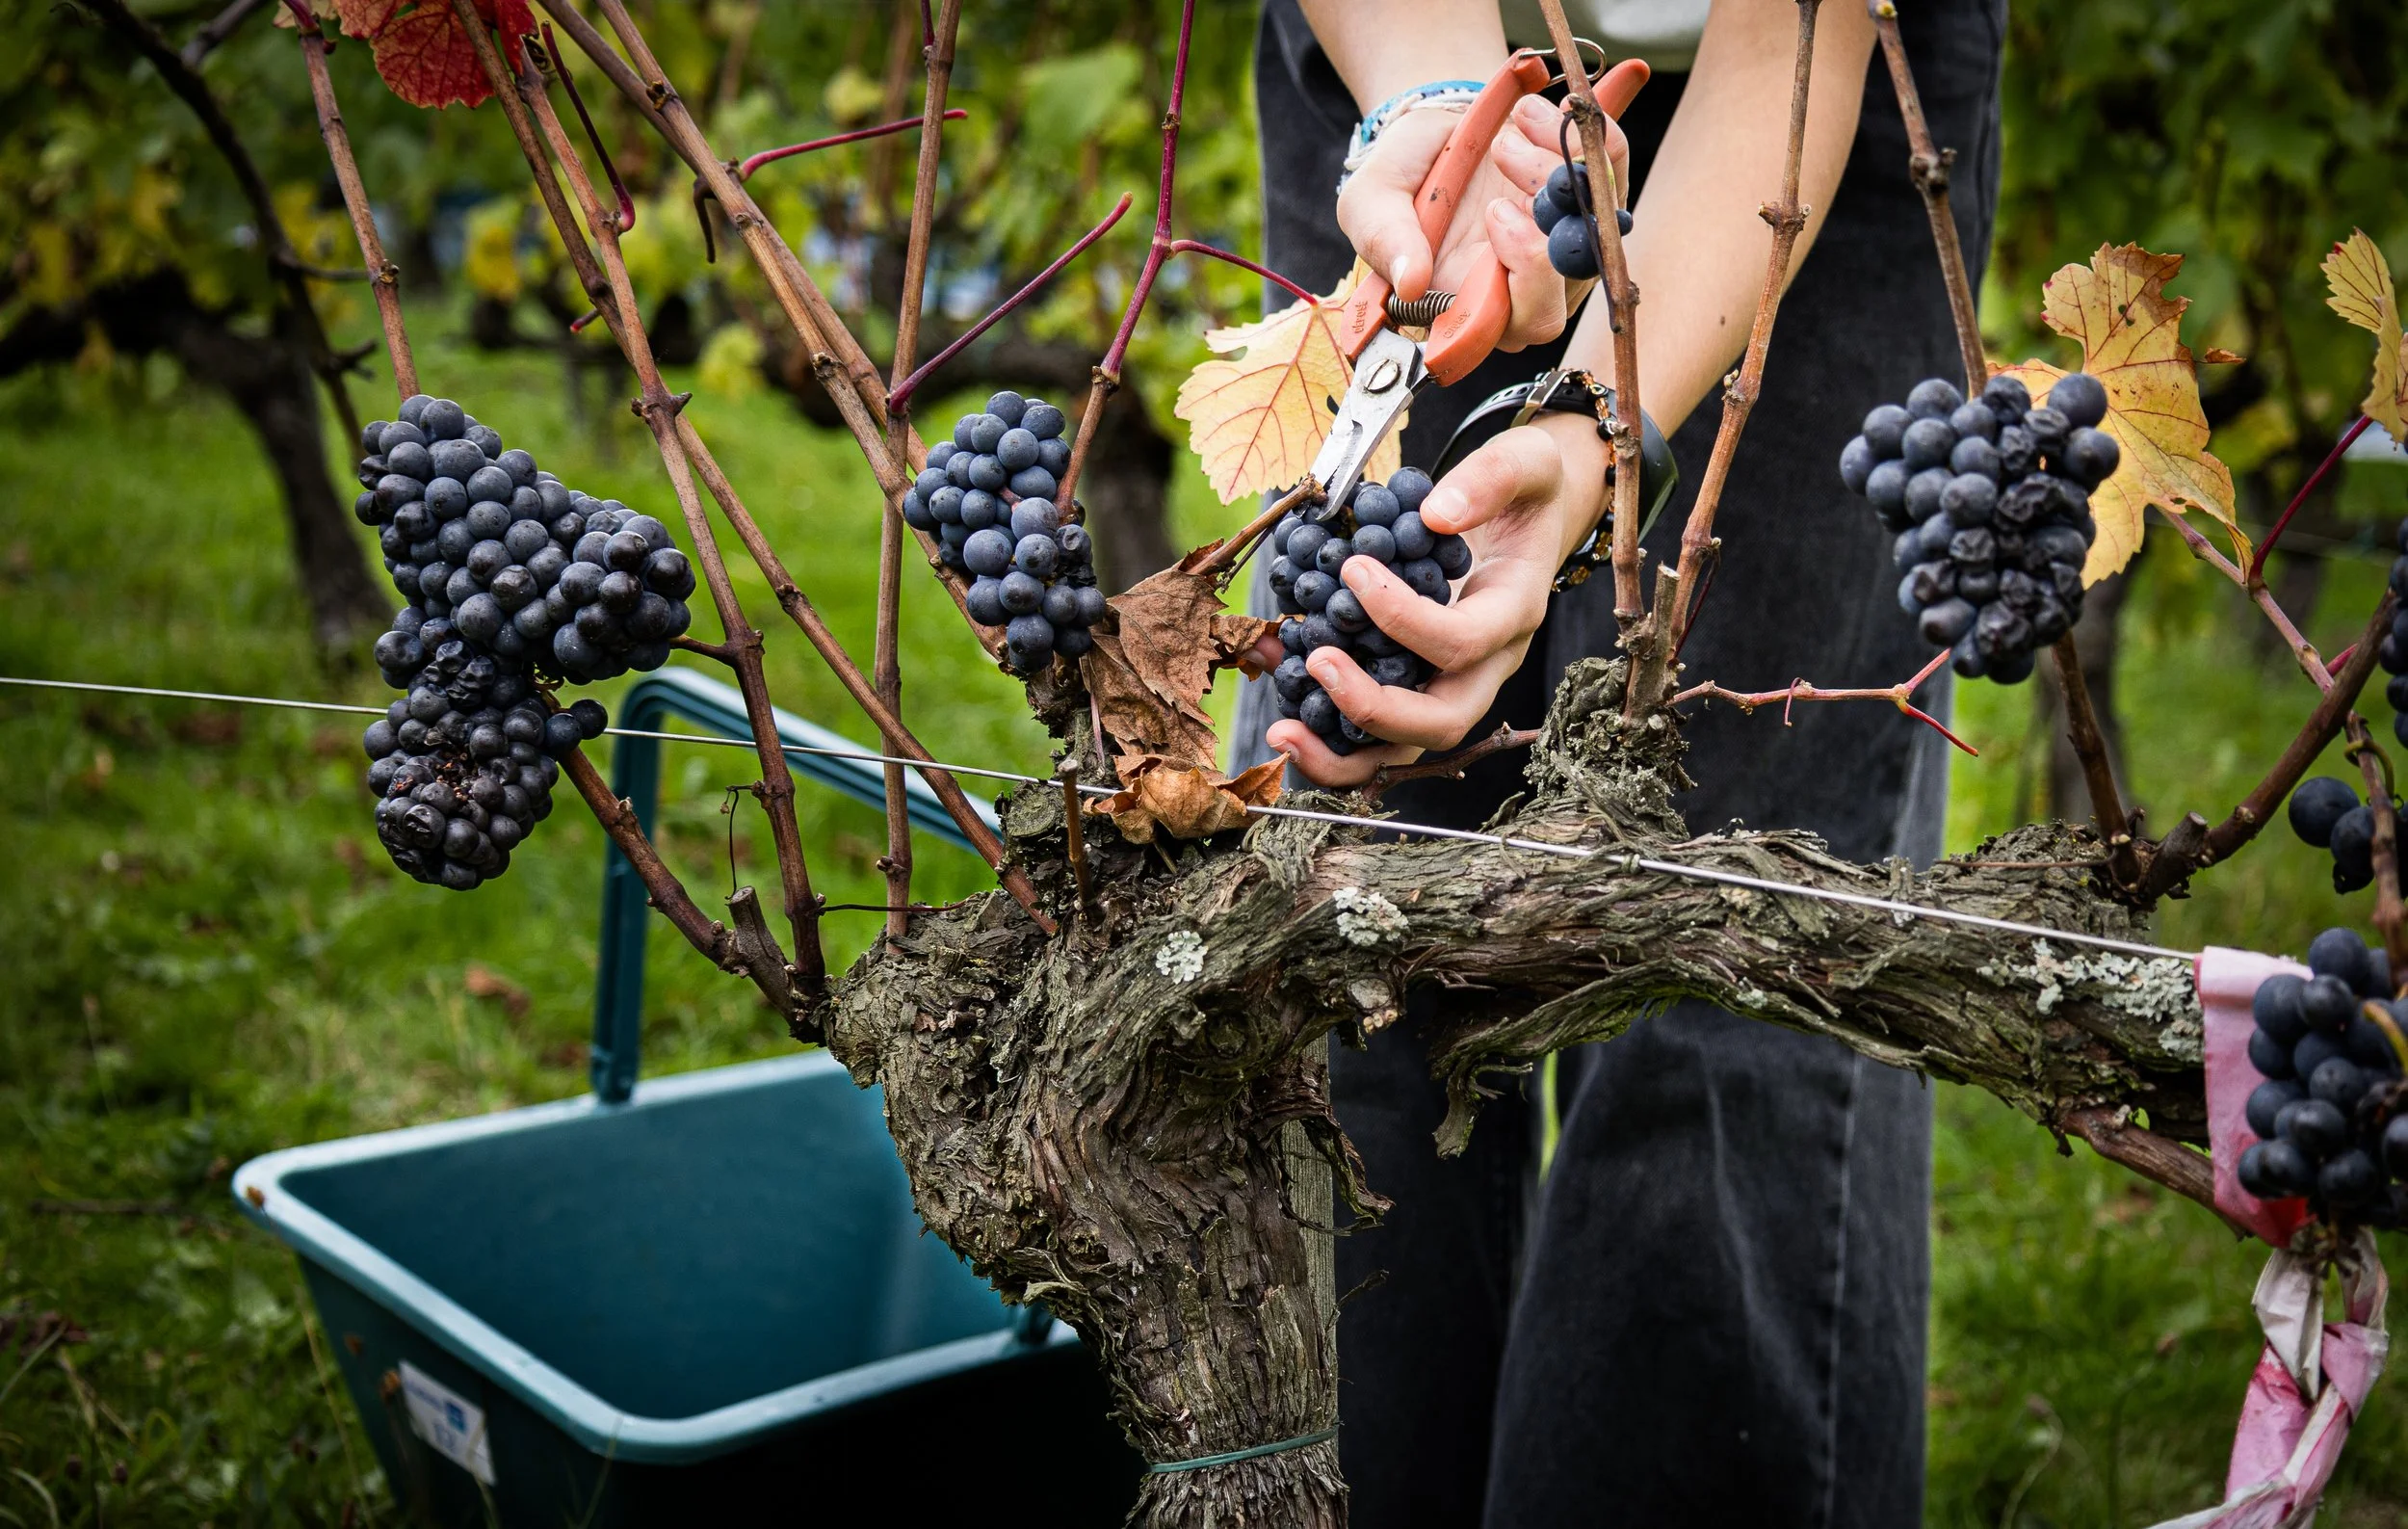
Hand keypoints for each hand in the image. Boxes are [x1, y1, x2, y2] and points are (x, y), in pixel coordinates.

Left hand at [1264, 417, 1606, 784]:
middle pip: (1441, 721)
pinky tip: (1278, 685)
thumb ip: (1490, 479)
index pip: (1463, 642)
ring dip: (1341, 753)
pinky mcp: (1417, 690)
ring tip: (1281, 730)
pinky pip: (1372, 734)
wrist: (1527, 521)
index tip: (1354, 571)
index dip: (1405, 619)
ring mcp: (1451, 686)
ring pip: (1404, 751)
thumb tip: (1437, 513)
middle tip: (1317, 661)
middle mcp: (1486, 666)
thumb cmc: (1524, 492)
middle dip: (1374, 707)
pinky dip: (1324, 730)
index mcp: (1512, 613)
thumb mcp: (1526, 461)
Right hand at [1337, 95, 1630, 353]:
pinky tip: (1545, 110)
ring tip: (1515, 120)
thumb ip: (1387, 242)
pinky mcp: (1591, 194)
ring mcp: (1568, 240)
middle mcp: (1533, 283)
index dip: (1528, 278)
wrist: (1433, 130)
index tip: (1496, 216)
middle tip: (1504, 154)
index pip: (1526, 321)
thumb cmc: (1402, 179)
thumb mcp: (1373, 203)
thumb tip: (1412, 283)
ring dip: (1558, 158)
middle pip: (1574, 278)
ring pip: (1597, 217)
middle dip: (1547, 212)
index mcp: (1478, 302)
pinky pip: (1609, 168)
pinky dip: (1582, 131)